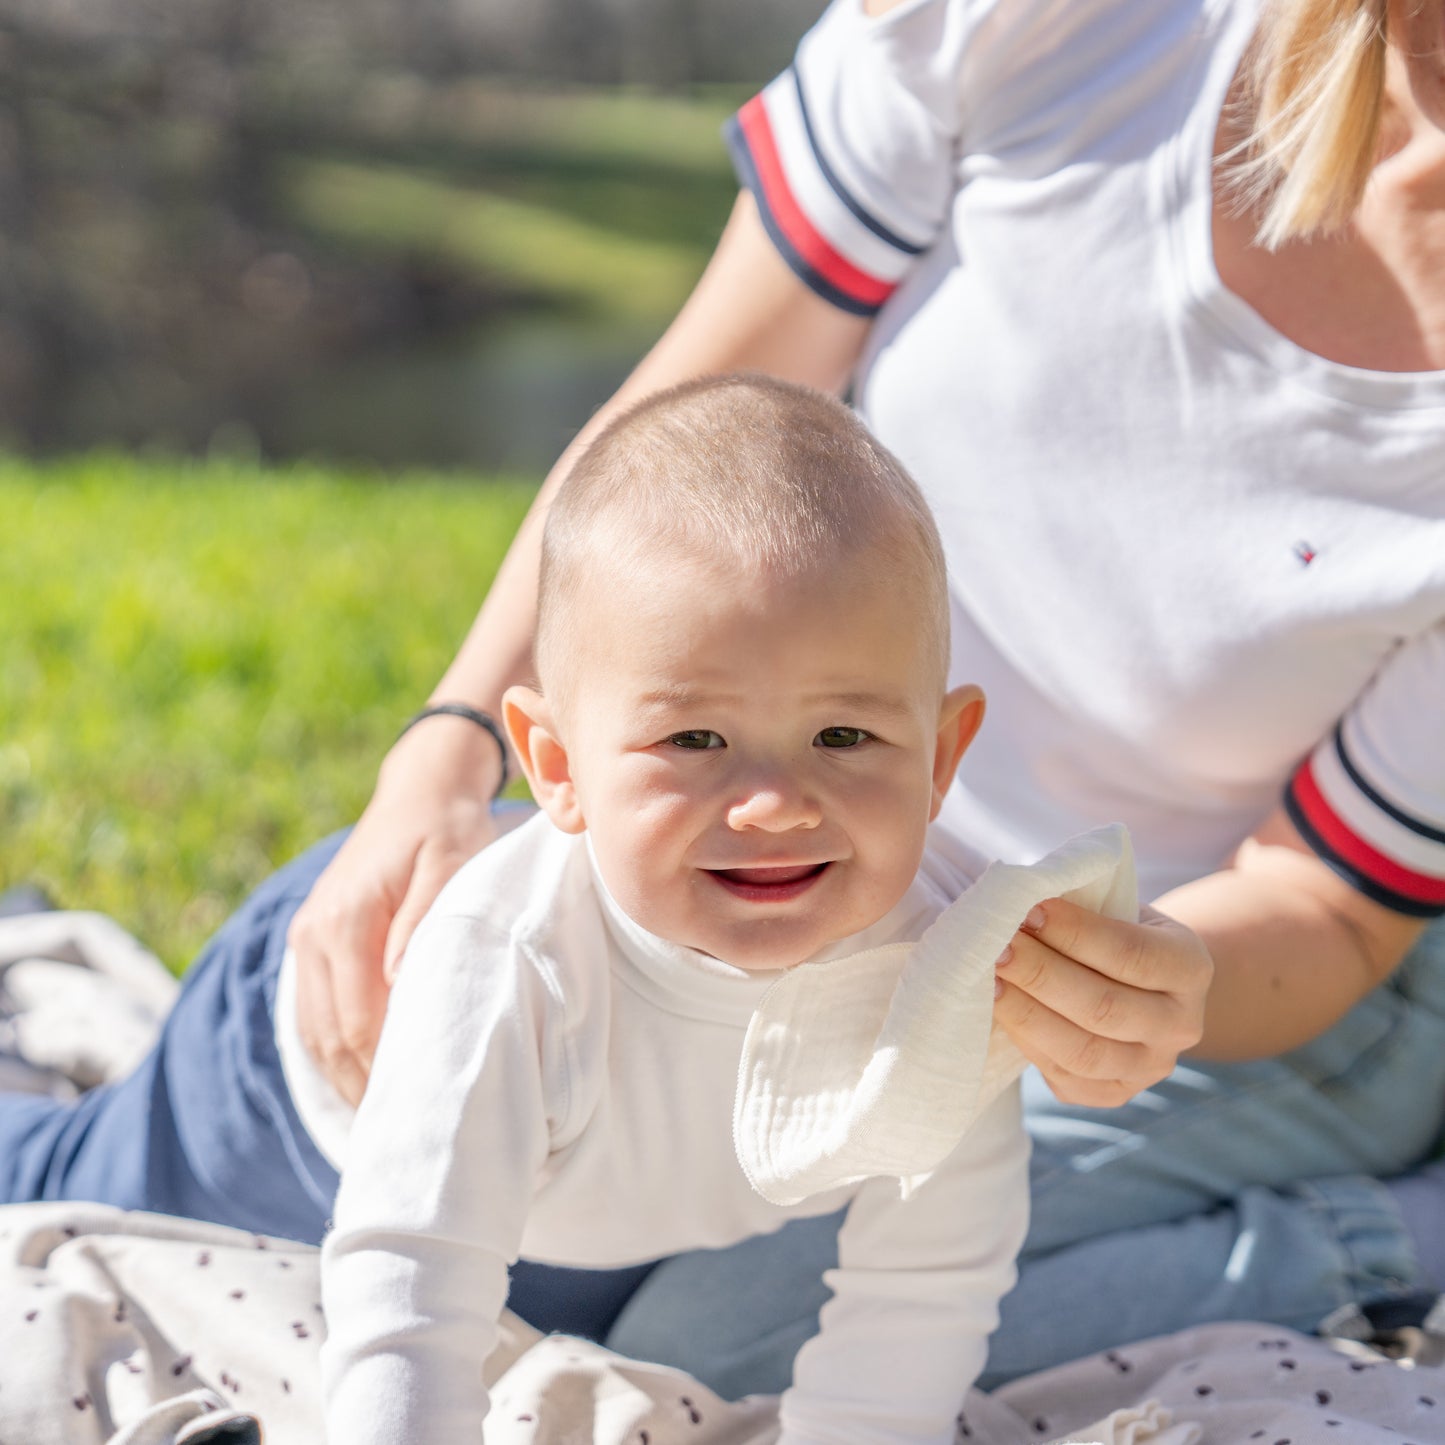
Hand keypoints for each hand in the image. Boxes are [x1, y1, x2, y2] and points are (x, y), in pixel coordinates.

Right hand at [287, 718, 503, 1104]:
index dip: (387, 1073)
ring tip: (388, 1127)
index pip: (361, 1021)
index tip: (422, 1117)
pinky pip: (314, 1016)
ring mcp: (306, 942)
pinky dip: (335, 1056)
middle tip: (408, 1141)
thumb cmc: (448, 829)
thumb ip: (426, 922)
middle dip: (366, 1092)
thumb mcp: (451, 863)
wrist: (420, 789)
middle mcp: (313, 937)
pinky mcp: (312, 945)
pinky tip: (364, 1083)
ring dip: (347, 1081)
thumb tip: (400, 983)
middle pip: (333, 1038)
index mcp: (344, 922)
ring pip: (317, 1035)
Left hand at [992, 901, 1211, 1107]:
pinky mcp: (1114, 1093)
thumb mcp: (1118, 910)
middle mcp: (1181, 1025)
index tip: (1028, 911)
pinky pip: (1065, 1077)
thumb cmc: (1115, 932)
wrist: (1140, 985)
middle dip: (1041, 975)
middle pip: (1104, 1008)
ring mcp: (1150, 1067)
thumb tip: (1018, 905)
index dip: (1075, 934)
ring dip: (1027, 1014)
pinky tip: (1000, 1012)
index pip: (1131, 954)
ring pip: (1083, 1052)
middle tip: (997, 948)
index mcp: (1190, 968)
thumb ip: (1082, 909)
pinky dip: (1027, 1043)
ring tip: (990, 981)